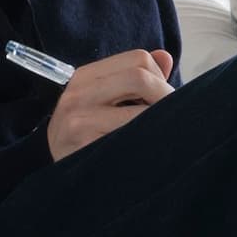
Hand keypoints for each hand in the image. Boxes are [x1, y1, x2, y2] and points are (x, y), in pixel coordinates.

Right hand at [46, 48, 173, 159]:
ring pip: (139, 109)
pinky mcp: (85, 145)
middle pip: (140, 77)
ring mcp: (78, 120)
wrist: (62, 179)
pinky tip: (147, 150)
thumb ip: (135, 79)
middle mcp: (77, 94)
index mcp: (85, 77)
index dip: (160, 78)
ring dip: (160, 121)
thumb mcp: (107, 103)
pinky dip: (148, 142)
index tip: (163, 99)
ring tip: (160, 133)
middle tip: (173, 117)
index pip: (138, 59)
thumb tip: (165, 57)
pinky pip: (132, 137)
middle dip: (166, 96)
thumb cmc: (90, 137)